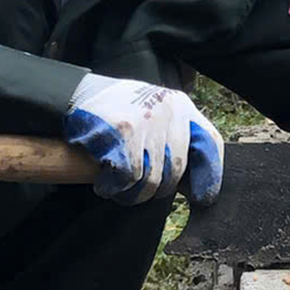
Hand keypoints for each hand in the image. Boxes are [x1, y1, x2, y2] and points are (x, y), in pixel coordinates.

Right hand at [63, 74, 222, 206]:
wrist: (79, 92)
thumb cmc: (120, 110)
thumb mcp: (156, 111)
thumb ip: (174, 136)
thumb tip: (189, 182)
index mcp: (181, 107)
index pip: (209, 142)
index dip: (210, 174)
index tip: (203, 197)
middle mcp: (169, 112)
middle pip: (176, 169)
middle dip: (159, 189)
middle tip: (140, 191)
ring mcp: (146, 123)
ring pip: (152, 179)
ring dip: (134, 193)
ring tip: (120, 189)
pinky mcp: (123, 134)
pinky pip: (127, 177)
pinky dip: (114, 188)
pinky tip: (104, 184)